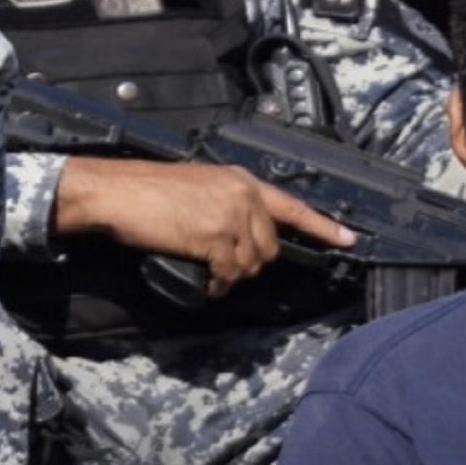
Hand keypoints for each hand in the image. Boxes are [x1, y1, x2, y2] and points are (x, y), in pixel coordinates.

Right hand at [54, 156, 355, 297]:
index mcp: (240, 180)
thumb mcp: (197, 187)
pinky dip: (220, 284)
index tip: (348, 239)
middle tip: (223, 266)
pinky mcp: (214, 237)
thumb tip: (237, 236)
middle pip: (270, 245)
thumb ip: (225, 204)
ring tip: (211, 273)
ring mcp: (230, 215)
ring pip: (252, 263)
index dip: (322, 225)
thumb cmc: (146, 191)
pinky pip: (230, 273)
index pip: (292, 206)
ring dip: (234, 275)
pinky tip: (207, 282)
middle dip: (251, 262)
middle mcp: (242, 195)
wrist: (117, 192)